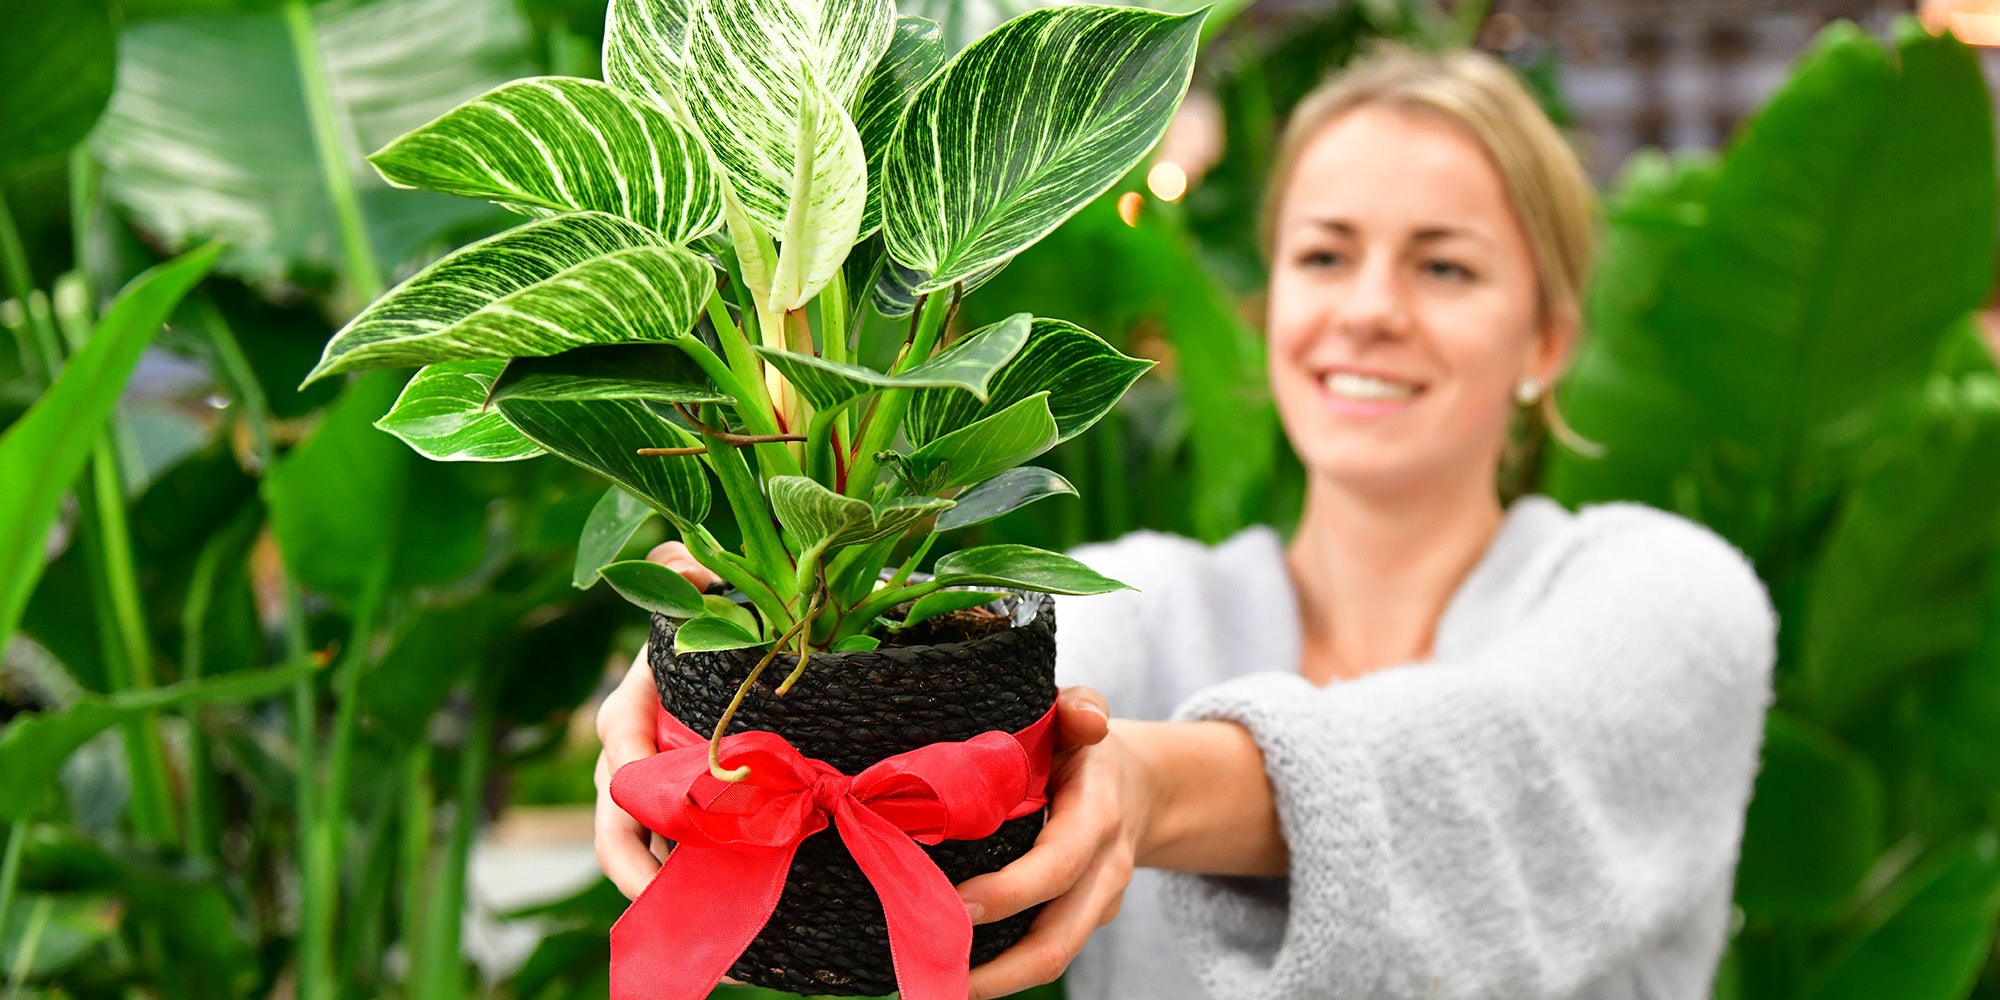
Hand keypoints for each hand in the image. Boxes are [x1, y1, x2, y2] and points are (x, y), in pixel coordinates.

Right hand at [593, 541, 718, 898]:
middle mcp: (627, 755)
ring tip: (695, 922)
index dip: (633, 776)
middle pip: (613, 815)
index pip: (618, 740)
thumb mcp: (695, 594)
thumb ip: (682, 572)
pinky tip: (719, 918)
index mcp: (630, 705)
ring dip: (658, 883)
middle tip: (659, 897)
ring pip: (636, 845)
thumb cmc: (707, 627)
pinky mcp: (671, 816)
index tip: (656, 804)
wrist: (726, 654)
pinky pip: (665, 856)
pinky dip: (683, 885)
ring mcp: (645, 791)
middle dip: (630, 862)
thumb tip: (691, 567)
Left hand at [959, 686, 1154, 999]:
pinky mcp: (1078, 922)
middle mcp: (1102, 871)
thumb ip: (1080, 706)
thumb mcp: (1081, 716)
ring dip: (994, 983)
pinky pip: (1042, 953)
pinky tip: (947, 974)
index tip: (955, 905)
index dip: (1010, 891)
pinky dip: (999, 972)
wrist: (1139, 788)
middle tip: (932, 967)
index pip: (1057, 864)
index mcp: (1098, 817)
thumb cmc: (1085, 748)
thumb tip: (1087, 718)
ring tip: (934, 990)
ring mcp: (1094, 905)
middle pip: (1057, 939)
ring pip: (1052, 959)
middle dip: (998, 967)